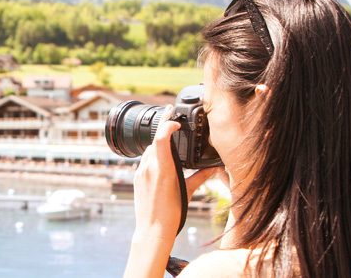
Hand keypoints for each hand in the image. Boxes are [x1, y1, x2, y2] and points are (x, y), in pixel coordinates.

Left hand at [133, 104, 220, 239]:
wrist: (152, 230)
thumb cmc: (171, 213)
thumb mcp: (188, 191)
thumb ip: (200, 176)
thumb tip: (213, 168)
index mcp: (163, 169)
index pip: (160, 137)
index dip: (168, 123)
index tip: (176, 119)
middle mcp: (149, 168)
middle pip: (154, 140)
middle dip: (164, 129)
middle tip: (174, 119)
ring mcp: (141, 172)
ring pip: (148, 149)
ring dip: (158, 143)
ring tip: (169, 139)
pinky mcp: (137, 177)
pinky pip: (144, 159)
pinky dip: (153, 154)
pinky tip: (161, 159)